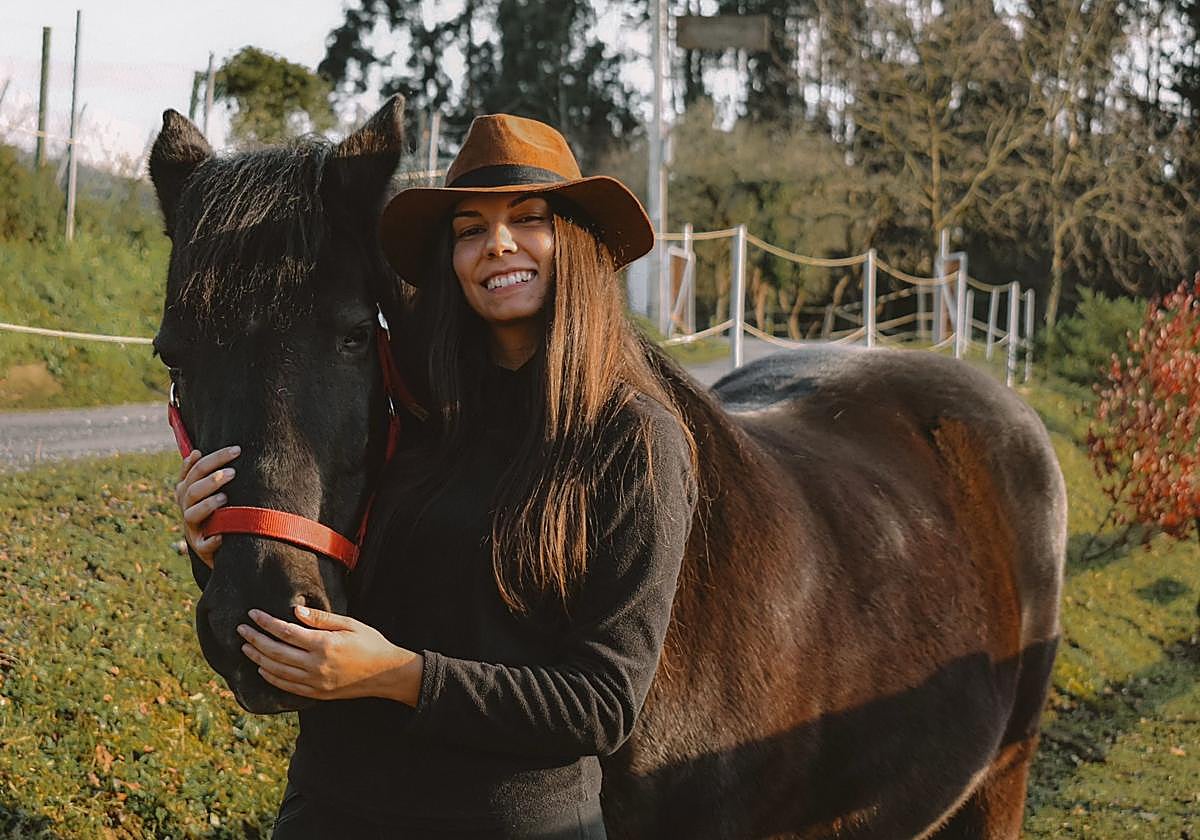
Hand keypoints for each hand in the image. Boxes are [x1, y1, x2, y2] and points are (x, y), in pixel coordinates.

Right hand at [174, 445, 239, 565]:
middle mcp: (187, 507)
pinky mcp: (201, 548)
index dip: (213, 459)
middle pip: (192, 490)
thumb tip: (200, 449)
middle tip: (233, 472)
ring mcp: (192, 528)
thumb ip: (211, 471)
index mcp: (188, 491)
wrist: (221, 546)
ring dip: (207, 505)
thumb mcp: (214, 489)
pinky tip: (221, 536)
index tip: (236, 450)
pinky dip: (211, 540)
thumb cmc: (221, 510)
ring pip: (191, 514)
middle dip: (211, 479)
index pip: (195, 470)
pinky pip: (202, 545)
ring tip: (224, 498)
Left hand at [237, 607, 423, 705]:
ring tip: (245, 647)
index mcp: (324, 644)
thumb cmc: (370, 643)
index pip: (285, 632)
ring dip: (257, 658)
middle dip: (254, 640)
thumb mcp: (350, 623)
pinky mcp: (316, 694)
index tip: (252, 614)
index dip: (266, 623)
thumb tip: (295, 612)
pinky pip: (287, 686)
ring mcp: (315, 682)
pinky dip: (271, 677)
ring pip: (277, 671)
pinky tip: (261, 668)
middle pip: (275, 652)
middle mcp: (316, 665)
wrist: (386, 673)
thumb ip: (322, 619)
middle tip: (240, 630)